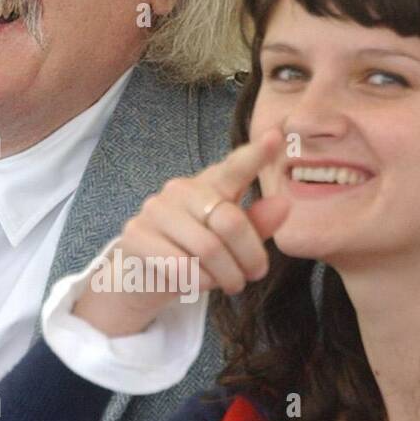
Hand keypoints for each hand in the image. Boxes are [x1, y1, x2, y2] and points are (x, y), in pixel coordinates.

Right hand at [71, 128, 289, 336]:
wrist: (145, 278)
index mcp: (209, 184)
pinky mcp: (136, 234)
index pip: (235, 167)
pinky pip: (181, 265)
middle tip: (254, 274)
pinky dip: (199, 283)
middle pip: (230, 221)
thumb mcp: (231, 243)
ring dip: (226, 275)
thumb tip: (283, 204)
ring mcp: (155, 210)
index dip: (256, 154)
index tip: (277, 136)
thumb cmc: (195, 255)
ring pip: (208, 248)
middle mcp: (181, 189)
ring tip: (230, 284)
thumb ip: (256, 225)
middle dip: (250, 256)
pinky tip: (199, 284)